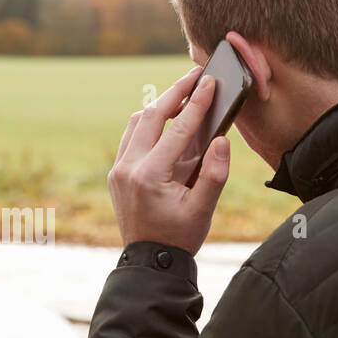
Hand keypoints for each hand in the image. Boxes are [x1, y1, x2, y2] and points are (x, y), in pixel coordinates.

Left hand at [108, 66, 231, 255]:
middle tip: (197, 76)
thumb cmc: (179, 237)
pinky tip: (167, 119)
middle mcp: (128, 168)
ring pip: (136, 123)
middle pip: (150, 116)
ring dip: (159, 107)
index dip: (196, 103)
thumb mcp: (203, 210)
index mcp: (149, 176)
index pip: (177, 129)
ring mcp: (118, 170)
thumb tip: (221, 140)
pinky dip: (148, 124)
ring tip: (184, 94)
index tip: (210, 81)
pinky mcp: (117, 173)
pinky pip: (131, 137)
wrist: (150, 262)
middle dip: (175, 93)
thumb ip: (215, 174)